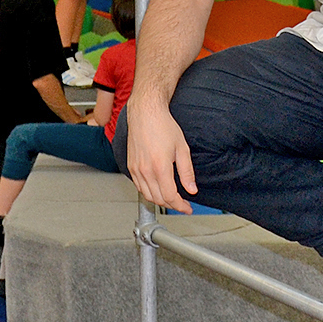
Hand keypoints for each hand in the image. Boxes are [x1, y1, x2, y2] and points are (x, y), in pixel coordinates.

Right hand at [126, 97, 196, 213]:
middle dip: (172, 204)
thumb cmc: (163, 126)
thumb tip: (192, 189)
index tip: (187, 208)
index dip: (180, 206)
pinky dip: (149, 192)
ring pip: (147, 195)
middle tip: (182, 204)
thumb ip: (187, 172)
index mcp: (160, 167)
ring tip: (172, 197)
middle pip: (158, 199)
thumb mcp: (182, 148)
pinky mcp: (130, 166)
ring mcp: (136, 169)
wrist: (145, 113)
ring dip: (160, 200)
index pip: (170, 197)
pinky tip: (158, 188)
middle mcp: (145, 171)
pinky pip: (139, 186)